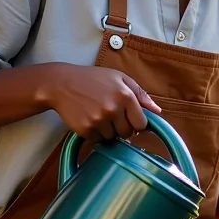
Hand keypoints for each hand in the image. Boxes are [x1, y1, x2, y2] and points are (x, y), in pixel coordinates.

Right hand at [40, 63, 160, 141]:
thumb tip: (157, 111)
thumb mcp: (119, 78)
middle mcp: (113, 109)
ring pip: (113, 138)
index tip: (131, 119)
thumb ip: (140, 94)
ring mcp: (99, 120)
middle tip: (112, 115)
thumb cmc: (93, 79)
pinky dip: (96, 134)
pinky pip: (98, 140)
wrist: (61, 84)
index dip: (137, 123)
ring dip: (109, 131)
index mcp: (125, 95)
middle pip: (128, 133)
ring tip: (99, 115)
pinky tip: (90, 119)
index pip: (141, 123)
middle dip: (123, 127)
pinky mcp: (86, 129)